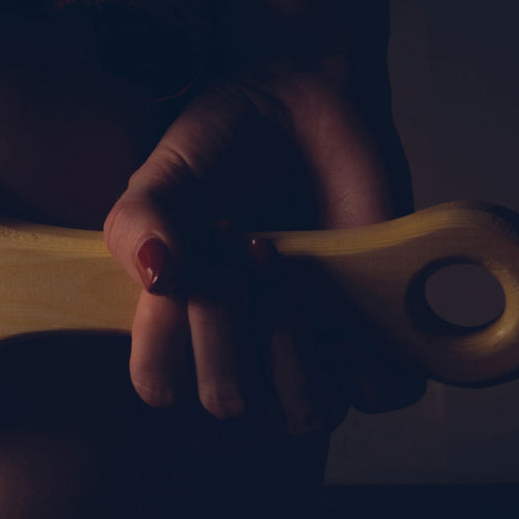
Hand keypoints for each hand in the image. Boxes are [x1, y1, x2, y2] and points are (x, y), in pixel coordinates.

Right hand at [103, 54, 426, 430]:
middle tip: (242, 252)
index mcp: (179, 324)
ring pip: (306, 411)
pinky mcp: (369, 331)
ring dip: (296, 344)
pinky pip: (377, 393)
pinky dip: (367, 362)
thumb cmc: (219, 147)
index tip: (185, 276)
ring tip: (290, 273)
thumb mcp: (163, 173)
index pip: (161, 388)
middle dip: (233, 330)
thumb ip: (141, 220)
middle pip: (231, 401)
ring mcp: (306, 342)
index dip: (172, 346)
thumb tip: (158, 278)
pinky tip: (342, 309)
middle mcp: (240, 347)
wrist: (299, 107)